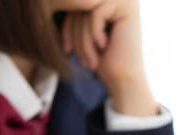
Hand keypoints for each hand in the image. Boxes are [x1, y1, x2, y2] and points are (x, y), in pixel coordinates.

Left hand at [61, 0, 156, 115]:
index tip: (68, 50)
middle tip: (84, 61)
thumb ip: (75, 12)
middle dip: (76, 34)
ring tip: (91, 61)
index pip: (76, 5)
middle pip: (80, 5)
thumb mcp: (82, 33)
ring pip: (86, 10)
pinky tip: (105, 47)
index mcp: (108, 1)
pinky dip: (94, 35)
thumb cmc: (105, 61)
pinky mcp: (126, 7)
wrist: (125, 81)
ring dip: (84, 39)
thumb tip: (55, 0)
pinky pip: (95, 14)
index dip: (67, 26)